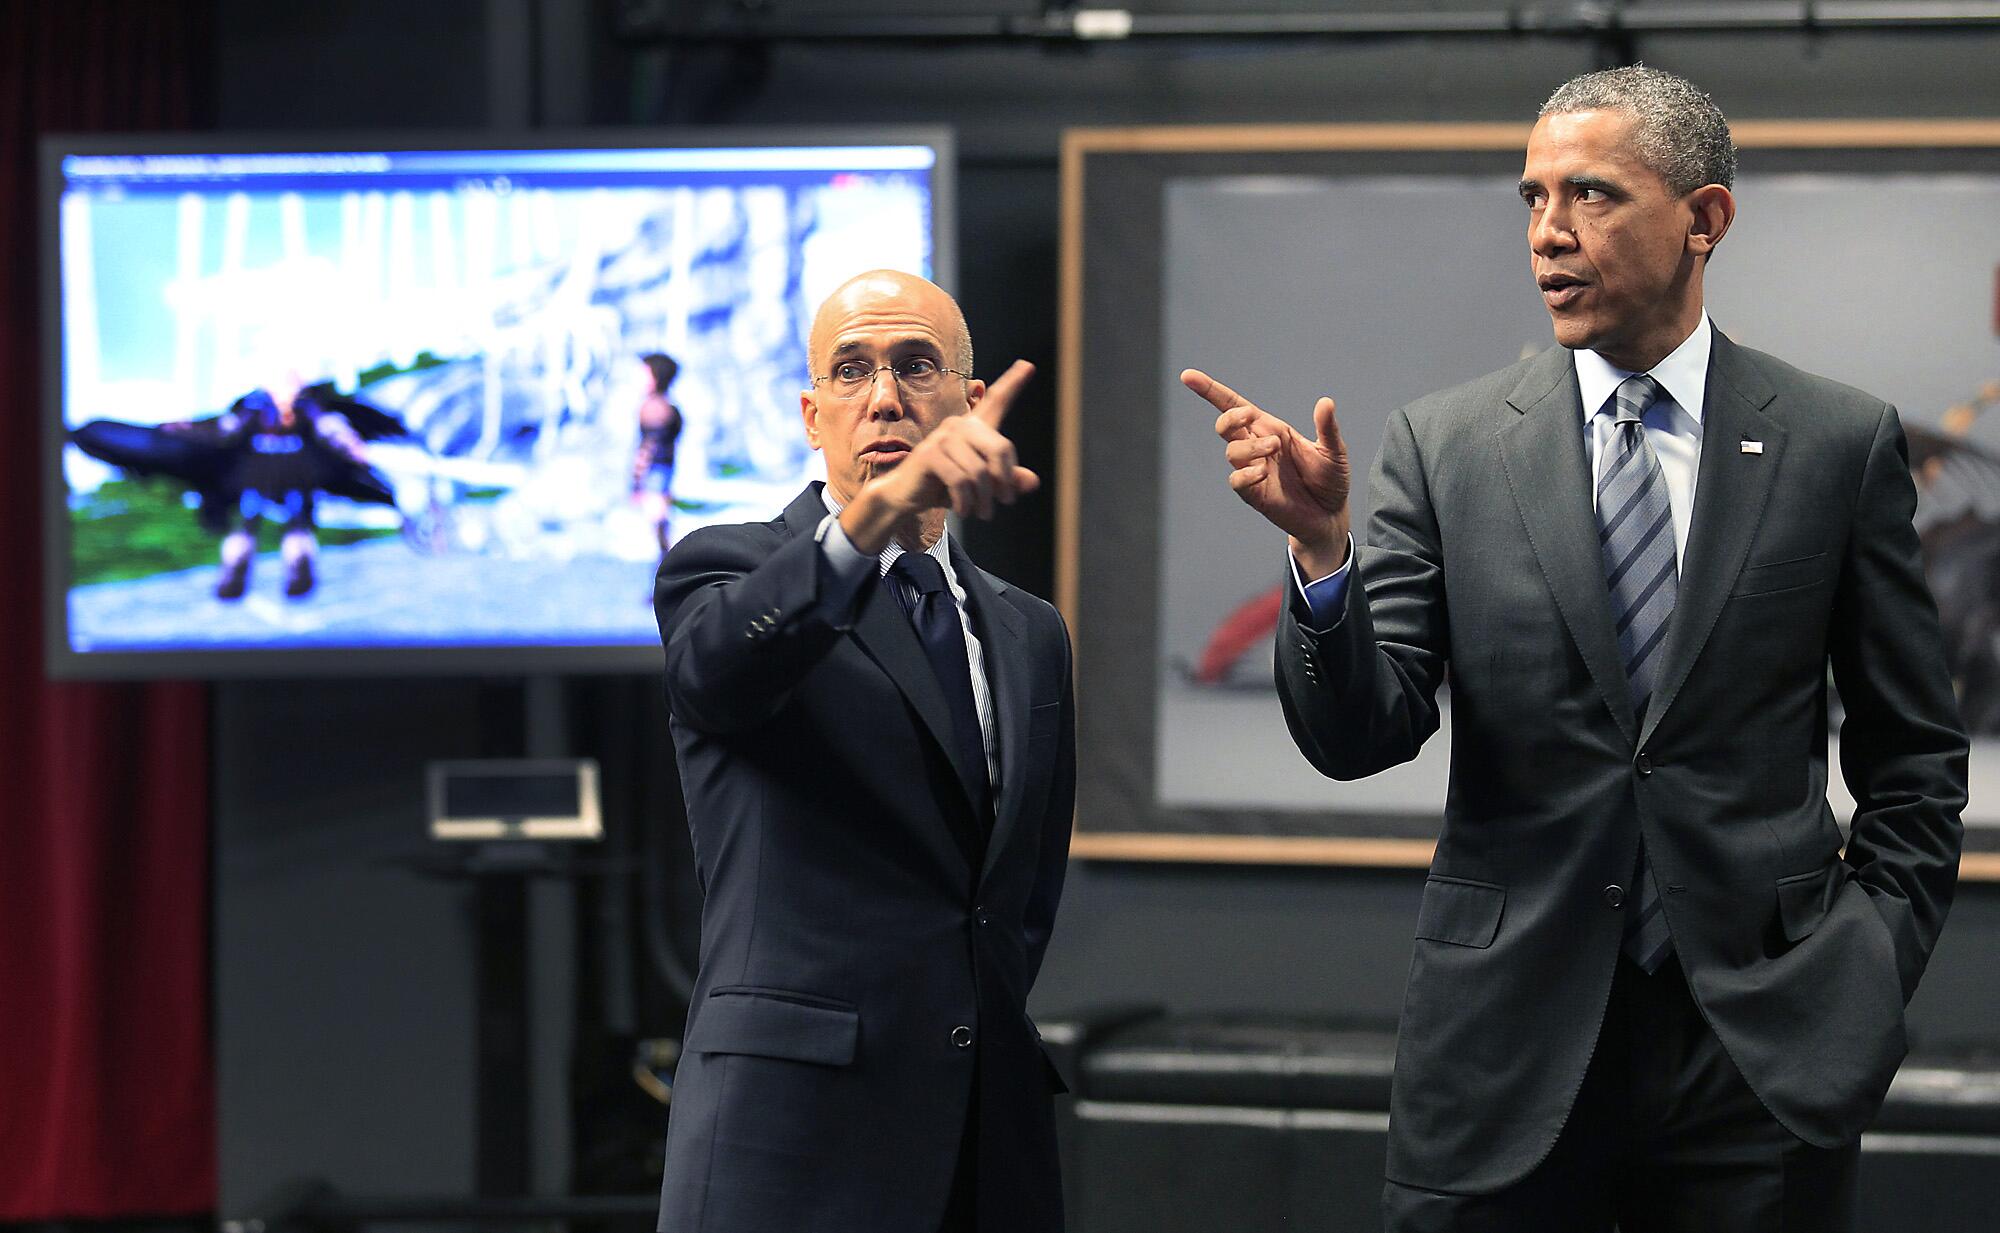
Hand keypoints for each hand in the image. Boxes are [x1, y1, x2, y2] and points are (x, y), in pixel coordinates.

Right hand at [844, 361, 1041, 550]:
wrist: (906, 495)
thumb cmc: (944, 487)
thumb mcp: (982, 487)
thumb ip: (1007, 482)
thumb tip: (1032, 481)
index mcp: (974, 427)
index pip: (997, 400)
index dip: (1013, 383)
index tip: (1029, 365)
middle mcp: (960, 425)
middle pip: (1001, 448)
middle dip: (1005, 481)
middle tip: (1005, 501)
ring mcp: (944, 437)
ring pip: (980, 472)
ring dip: (984, 500)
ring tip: (982, 513)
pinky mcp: (930, 453)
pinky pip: (961, 481)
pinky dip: (966, 502)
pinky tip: (963, 510)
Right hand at [1183, 368, 1350, 572]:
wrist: (1331, 515)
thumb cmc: (1330, 480)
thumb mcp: (1334, 451)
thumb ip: (1327, 428)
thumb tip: (1326, 402)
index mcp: (1271, 429)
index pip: (1235, 406)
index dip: (1210, 391)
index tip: (1189, 377)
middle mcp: (1258, 447)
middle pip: (1225, 425)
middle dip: (1231, 418)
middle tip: (1250, 418)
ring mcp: (1254, 470)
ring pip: (1232, 452)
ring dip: (1249, 446)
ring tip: (1274, 449)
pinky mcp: (1254, 494)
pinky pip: (1237, 481)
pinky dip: (1246, 474)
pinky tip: (1263, 473)